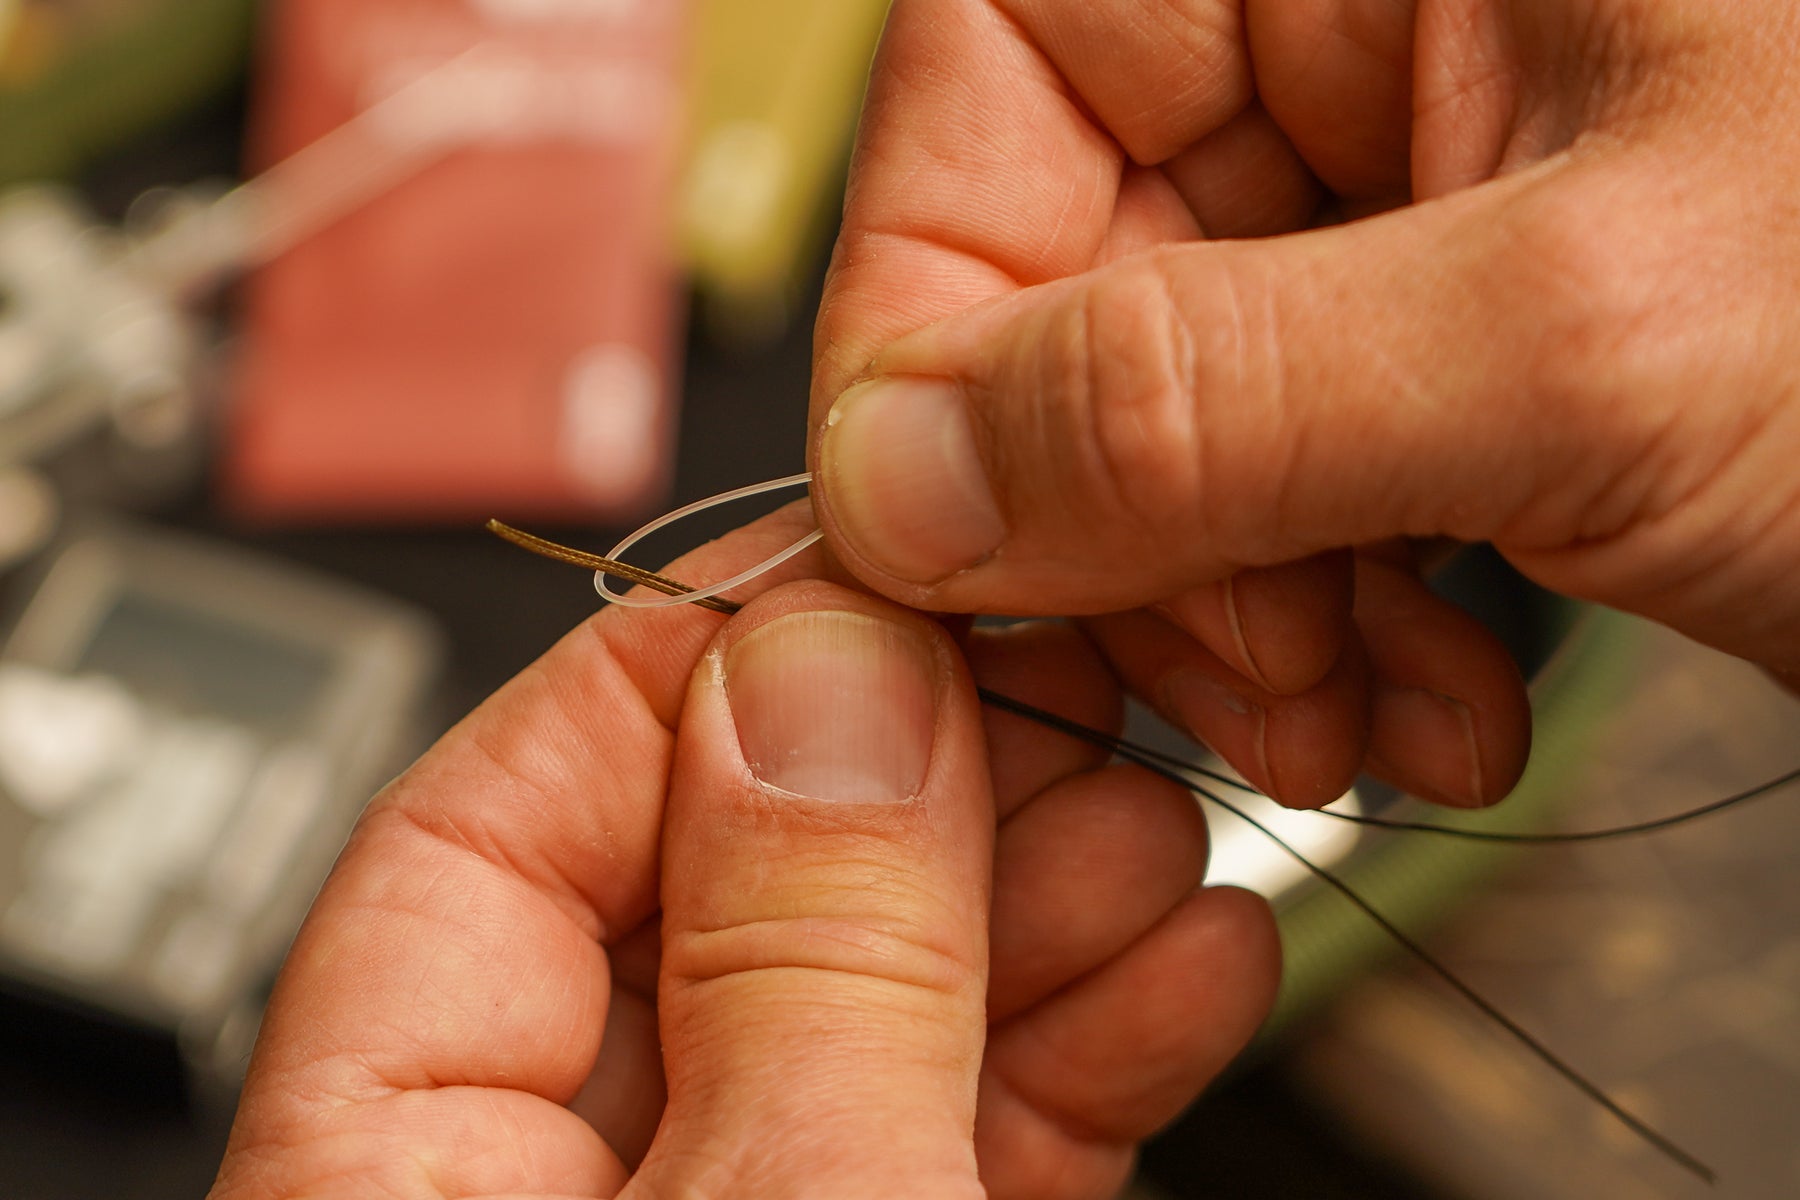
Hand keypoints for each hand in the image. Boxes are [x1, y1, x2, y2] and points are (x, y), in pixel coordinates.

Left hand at [207, 511, 1275, 1199]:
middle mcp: (547, 1195)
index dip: (687, 667)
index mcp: (396, 1179)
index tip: (861, 572)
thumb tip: (823, 673)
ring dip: (1042, 908)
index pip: (490, 830)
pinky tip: (1187, 959)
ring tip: (1165, 817)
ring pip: (870, 1011)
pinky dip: (1087, 1049)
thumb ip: (806, 957)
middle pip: (718, 898)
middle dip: (924, 784)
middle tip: (1062, 681)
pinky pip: (964, 1133)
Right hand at [807, 0, 1799, 798]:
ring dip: (1234, 608)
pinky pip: (1280, 484)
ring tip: (1369, 723)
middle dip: (1132, 521)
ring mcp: (1409, 195)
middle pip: (1073, 271)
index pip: (999, 64)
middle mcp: (1366, 29)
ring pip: (1164, 410)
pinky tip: (1435, 702)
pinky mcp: (1450, 338)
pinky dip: (1326, 624)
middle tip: (1238, 684)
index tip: (962, 536)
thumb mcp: (1600, 341)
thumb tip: (900, 477)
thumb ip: (1209, 397)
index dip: (944, 312)